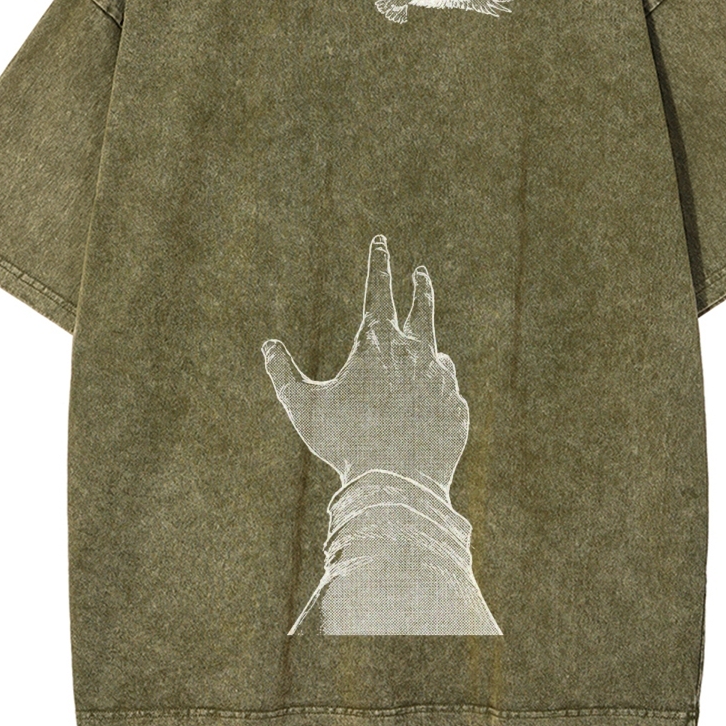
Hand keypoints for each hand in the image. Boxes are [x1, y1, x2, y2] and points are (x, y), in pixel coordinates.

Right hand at [261, 234, 468, 498]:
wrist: (399, 484)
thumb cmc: (345, 443)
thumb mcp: (304, 407)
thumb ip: (283, 373)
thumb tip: (268, 345)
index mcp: (377, 342)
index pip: (378, 288)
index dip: (378, 262)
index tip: (381, 241)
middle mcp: (415, 351)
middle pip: (421, 307)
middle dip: (419, 286)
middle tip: (419, 273)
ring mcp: (440, 378)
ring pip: (435, 353)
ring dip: (425, 348)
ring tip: (418, 355)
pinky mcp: (457, 406)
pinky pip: (446, 392)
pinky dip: (434, 393)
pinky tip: (425, 408)